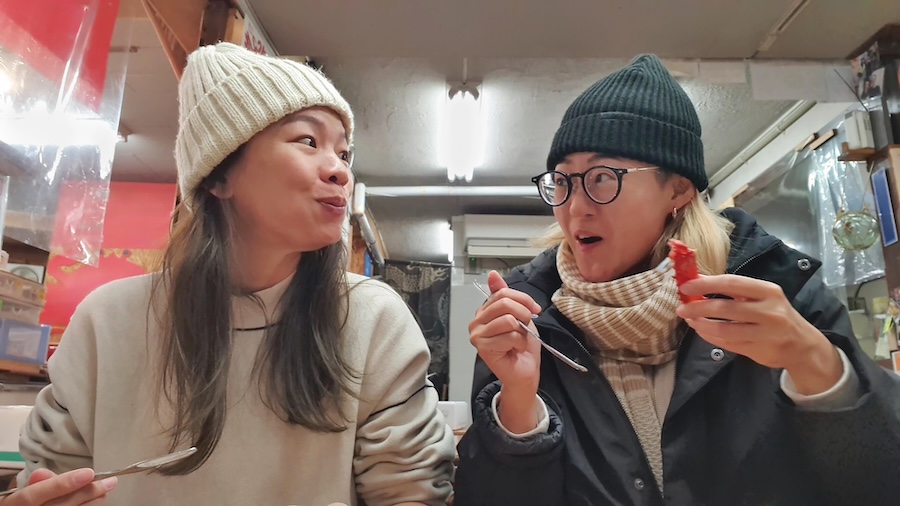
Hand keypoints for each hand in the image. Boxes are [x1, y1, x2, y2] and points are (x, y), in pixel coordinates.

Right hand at [2, 468, 116, 504]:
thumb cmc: (23, 503)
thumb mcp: (22, 491)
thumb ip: (36, 484)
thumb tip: (43, 473)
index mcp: (13, 504)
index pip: (34, 495)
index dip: (61, 484)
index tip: (88, 473)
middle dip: (86, 493)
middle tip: (110, 481)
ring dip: (92, 503)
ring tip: (107, 490)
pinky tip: (97, 502)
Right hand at [469, 271, 542, 431]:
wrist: (524, 372)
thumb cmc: (521, 346)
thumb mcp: (518, 315)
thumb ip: (506, 295)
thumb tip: (492, 274)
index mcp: (484, 311)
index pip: (502, 292)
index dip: (523, 298)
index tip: (534, 309)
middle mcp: (476, 321)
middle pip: (504, 303)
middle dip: (524, 313)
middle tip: (528, 326)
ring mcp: (477, 335)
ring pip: (508, 319)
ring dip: (522, 331)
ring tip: (519, 340)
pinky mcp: (483, 347)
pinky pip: (509, 335)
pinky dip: (520, 342)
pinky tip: (516, 349)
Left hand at [677, 274, 842, 394]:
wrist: (802, 345)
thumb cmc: (776, 315)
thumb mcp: (762, 297)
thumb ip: (734, 290)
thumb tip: (698, 281)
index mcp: (768, 291)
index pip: (732, 283)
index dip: (706, 284)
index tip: (685, 286)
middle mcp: (769, 311)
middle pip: (725, 308)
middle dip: (698, 308)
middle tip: (681, 308)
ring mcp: (765, 333)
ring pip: (724, 329)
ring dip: (701, 325)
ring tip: (689, 320)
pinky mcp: (759, 351)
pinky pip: (727, 343)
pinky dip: (710, 337)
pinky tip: (701, 331)